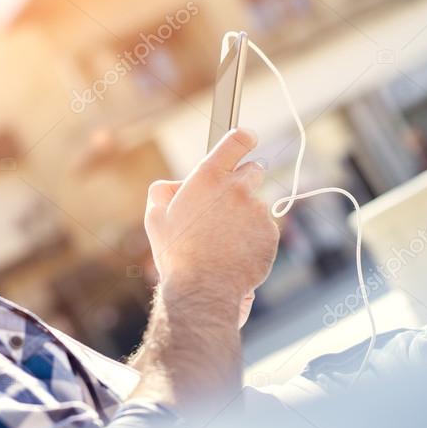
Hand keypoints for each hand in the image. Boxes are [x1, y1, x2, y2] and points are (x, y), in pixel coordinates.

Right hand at [144, 128, 278, 320]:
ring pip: (256, 204)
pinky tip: (235, 252)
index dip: (243, 137)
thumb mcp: (155, 217)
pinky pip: (264, 228)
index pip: (236, 140)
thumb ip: (164, 191)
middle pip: (253, 170)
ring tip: (223, 241)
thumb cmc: (177, 254)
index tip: (246, 139)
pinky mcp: (271, 233)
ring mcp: (257, 211)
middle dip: (242, 182)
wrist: (204, 290)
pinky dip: (254, 237)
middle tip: (226, 204)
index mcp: (208, 177)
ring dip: (245, 215)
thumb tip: (176, 185)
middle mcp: (237, 188)